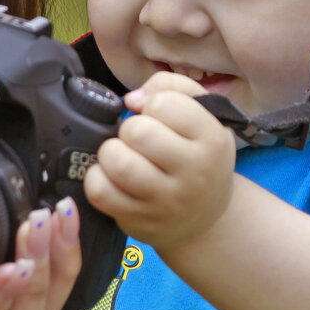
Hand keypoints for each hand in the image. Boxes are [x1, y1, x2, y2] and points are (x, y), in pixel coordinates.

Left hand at [84, 71, 236, 250]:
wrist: (204, 218)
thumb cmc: (197, 156)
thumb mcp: (202, 115)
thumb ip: (170, 88)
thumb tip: (131, 100)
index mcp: (213, 140)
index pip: (166, 104)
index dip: (153, 104)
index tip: (158, 116)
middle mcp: (194, 174)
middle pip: (139, 132)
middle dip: (130, 128)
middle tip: (137, 138)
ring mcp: (166, 202)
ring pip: (118, 163)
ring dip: (111, 152)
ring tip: (122, 155)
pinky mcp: (139, 221)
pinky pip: (100, 192)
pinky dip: (97, 177)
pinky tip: (111, 175)